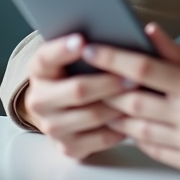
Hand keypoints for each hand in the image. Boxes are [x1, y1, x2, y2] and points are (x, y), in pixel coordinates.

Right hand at [21, 34, 136, 159]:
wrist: (59, 110)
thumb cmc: (74, 73)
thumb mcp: (71, 56)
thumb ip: (85, 45)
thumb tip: (112, 31)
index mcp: (38, 70)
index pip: (47, 57)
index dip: (63, 49)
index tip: (82, 39)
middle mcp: (39, 100)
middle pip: (78, 90)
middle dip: (109, 82)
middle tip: (134, 75)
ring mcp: (52, 127)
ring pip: (93, 115)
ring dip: (120, 104)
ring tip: (140, 93)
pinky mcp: (68, 147)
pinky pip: (101, 138)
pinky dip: (120, 127)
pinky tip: (134, 115)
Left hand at [86, 24, 179, 178]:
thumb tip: (149, 33)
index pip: (143, 68)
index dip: (111, 57)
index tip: (90, 47)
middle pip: (132, 101)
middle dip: (105, 87)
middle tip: (86, 74)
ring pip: (139, 129)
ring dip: (118, 114)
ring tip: (103, 99)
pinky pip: (156, 151)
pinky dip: (139, 136)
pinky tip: (133, 123)